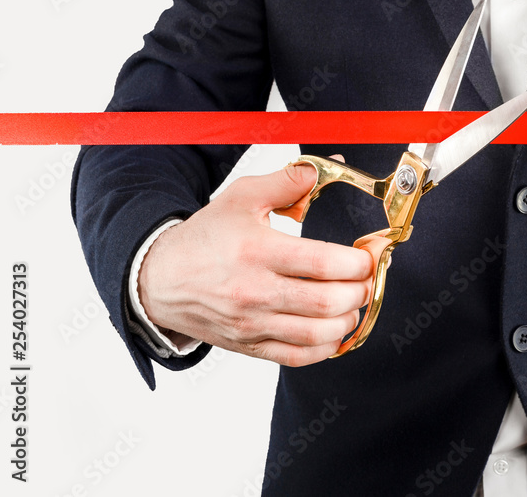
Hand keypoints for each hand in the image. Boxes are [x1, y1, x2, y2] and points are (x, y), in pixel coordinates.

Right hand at [137, 161, 373, 365]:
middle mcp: (255, 291)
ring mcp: (252, 323)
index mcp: (257, 251)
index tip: (367, 256)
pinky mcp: (249, 345)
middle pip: (327, 301)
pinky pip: (296, 357)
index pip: (322, 262)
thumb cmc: (205, 237)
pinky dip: (325, 349)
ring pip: (317, 333)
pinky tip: (335, 332)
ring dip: (348, 320)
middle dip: (359, 291)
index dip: (357, 262)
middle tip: (366, 280)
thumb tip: (325, 168)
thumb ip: (287, 182)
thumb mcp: (242, 197)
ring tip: (353, 304)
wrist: (160, 279)